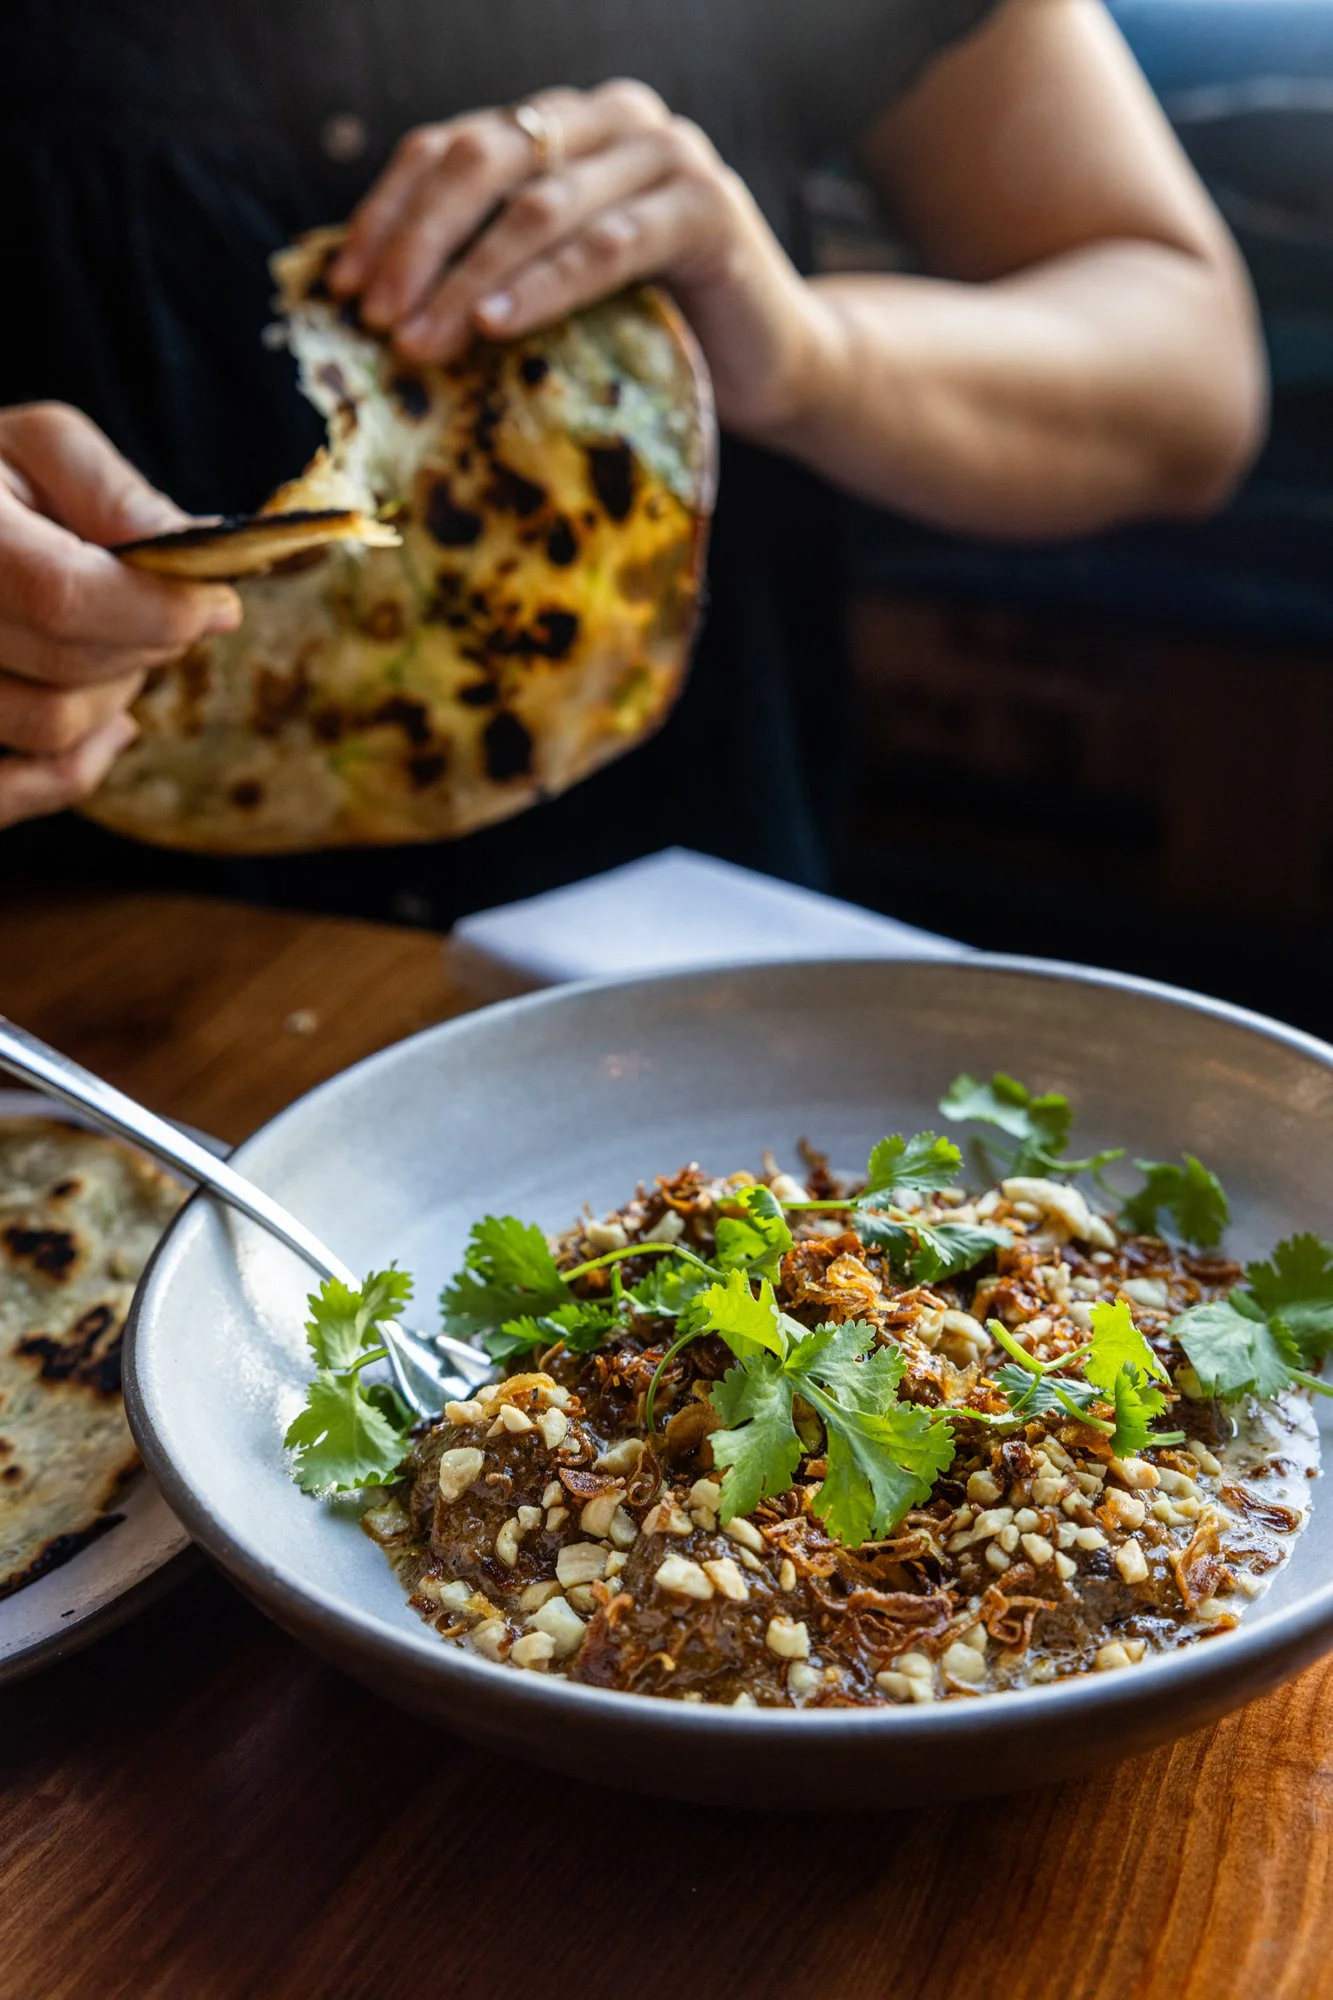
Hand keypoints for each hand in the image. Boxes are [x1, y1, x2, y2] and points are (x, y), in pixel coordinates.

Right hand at [0, 404, 240, 830]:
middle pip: (67, 670)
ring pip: (50, 731)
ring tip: (119, 642)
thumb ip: (112, 492)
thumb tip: (195, 546)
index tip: (221, 604)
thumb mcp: (38, 448)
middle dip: (148, 645)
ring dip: (115, 694)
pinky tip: (114, 724)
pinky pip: (9, 795)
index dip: (159, 610)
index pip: (63, 597)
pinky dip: (76, 770)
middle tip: (170, 611)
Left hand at [329, 80, 835, 437]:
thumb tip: (373, 299)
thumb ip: (489, 268)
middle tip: (377, 317)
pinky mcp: (706, 210)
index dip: (388, 215)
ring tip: (422, 340)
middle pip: (483, 163)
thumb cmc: (655, 336)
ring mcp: (665, 156)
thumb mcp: (555, 293)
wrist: (774, 370)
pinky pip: (605, 246)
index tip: (344, 288)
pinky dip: (543, 286)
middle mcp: (611, 120)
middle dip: (417, 244)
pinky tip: (497, 326)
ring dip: (468, 278)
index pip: (449, 150)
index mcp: (561, 128)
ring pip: (537, 207)